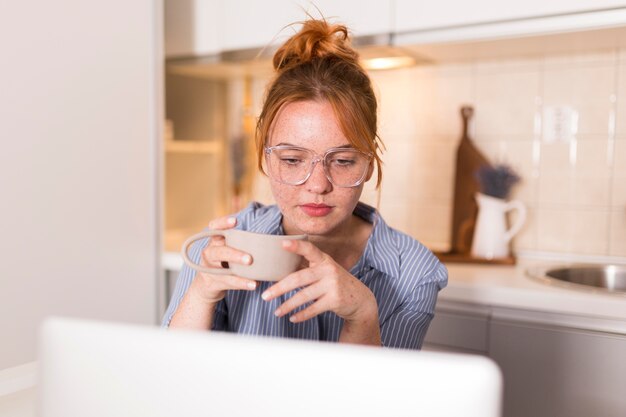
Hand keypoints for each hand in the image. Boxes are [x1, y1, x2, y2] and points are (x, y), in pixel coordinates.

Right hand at [188, 216, 256, 304]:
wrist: (205, 285)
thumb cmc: (222, 262)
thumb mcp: (226, 250)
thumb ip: (239, 243)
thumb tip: (269, 239)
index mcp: (214, 242)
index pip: (214, 228)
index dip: (222, 223)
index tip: (235, 221)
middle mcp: (209, 254)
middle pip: (219, 252)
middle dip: (234, 255)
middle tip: (249, 259)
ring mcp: (209, 269)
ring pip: (223, 271)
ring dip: (240, 274)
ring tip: (254, 279)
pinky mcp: (213, 283)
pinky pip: (228, 283)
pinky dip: (241, 284)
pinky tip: (254, 284)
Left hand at [260, 239, 377, 323]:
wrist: (360, 299)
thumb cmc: (335, 284)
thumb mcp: (325, 272)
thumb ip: (308, 269)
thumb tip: (280, 271)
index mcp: (324, 260)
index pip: (309, 250)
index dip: (296, 246)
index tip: (282, 244)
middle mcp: (329, 270)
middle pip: (299, 278)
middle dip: (280, 288)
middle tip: (266, 296)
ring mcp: (333, 285)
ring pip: (304, 296)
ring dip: (288, 305)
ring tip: (277, 312)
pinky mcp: (335, 300)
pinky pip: (313, 309)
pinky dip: (301, 315)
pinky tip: (292, 318)